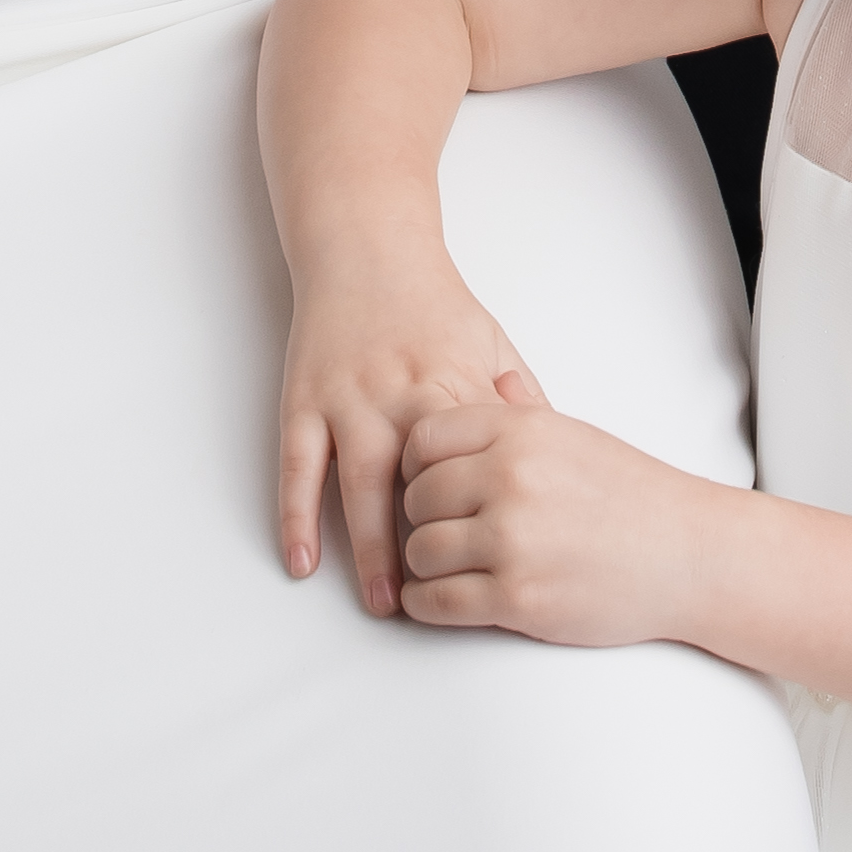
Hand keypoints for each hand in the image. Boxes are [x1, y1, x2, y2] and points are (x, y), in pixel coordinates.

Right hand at [277, 258, 544, 612]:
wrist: (366, 247)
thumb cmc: (434, 304)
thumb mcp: (492, 344)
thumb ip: (521, 403)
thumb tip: (556, 460)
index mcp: (453, 381)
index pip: (476, 464)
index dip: (484, 518)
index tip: (497, 566)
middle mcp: (399, 392)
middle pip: (416, 482)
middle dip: (426, 546)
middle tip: (436, 604)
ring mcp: (347, 398)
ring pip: (355, 483)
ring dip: (368, 548)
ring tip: (382, 601)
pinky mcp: (304, 399)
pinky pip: (298, 466)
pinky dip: (295, 516)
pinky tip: (302, 561)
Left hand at [395, 382, 728, 649]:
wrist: (688, 555)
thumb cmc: (634, 497)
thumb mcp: (575, 436)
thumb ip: (523, 414)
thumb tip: (495, 381)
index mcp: (521, 432)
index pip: (422, 440)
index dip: (415, 467)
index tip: (429, 485)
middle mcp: (511, 479)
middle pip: (415, 498)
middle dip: (421, 520)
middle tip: (442, 531)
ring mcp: (512, 540)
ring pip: (419, 552)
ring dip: (425, 566)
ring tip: (448, 567)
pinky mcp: (517, 599)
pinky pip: (434, 601)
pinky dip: (428, 604)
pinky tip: (444, 597)